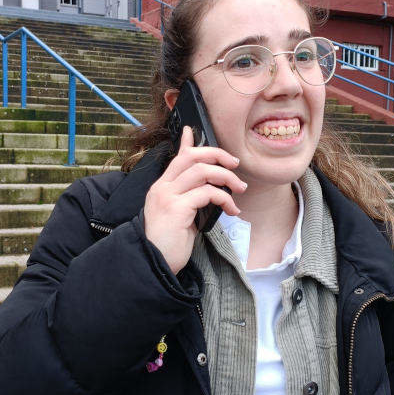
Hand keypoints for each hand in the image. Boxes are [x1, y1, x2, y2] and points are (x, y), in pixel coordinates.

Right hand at [143, 127, 245, 273]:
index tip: (193, 130)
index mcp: (161, 188)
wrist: (154, 264)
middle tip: (235, 165)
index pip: (177, 158)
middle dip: (217, 156)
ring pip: (202, 171)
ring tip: (239, 189)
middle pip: (192, 157)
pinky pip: (207, 193)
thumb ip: (188, 200)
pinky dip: (225, 198)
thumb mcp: (179, 217)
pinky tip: (232, 209)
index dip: (188, 143)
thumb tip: (207, 191)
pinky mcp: (177, 208)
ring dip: (226, 177)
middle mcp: (162, 188)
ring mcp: (168, 196)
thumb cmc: (168, 245)